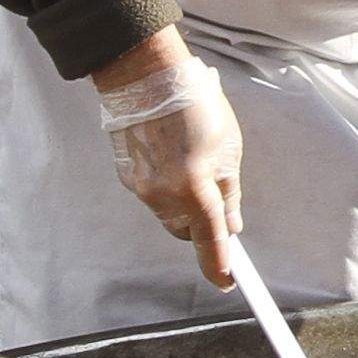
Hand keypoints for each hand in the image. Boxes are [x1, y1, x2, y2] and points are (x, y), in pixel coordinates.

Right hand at [97, 33, 243, 285]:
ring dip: (183, 200)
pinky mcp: (127, 177)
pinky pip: (153, 194)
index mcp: (194, 190)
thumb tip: (230, 225)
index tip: (229, 281)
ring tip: (192, 158)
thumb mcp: (228, 148)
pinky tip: (172, 154)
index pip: (209, 242)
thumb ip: (229, 193)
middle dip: (201, 223)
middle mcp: (162, 196)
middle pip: (185, 231)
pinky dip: (166, 184)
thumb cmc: (194, 105)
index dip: (220, 266)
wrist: (146, 76)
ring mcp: (140, 188)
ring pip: (168, 213)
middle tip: (215, 192)